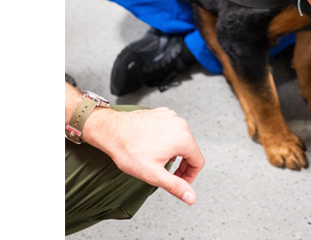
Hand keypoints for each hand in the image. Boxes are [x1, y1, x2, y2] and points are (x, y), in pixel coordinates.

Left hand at [85, 107, 204, 205]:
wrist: (111, 131)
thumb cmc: (129, 150)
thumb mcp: (154, 174)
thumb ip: (175, 186)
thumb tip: (190, 196)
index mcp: (183, 139)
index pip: (198, 162)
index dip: (190, 176)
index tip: (181, 182)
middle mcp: (179, 124)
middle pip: (190, 150)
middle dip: (181, 165)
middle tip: (167, 175)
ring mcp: (170, 117)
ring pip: (180, 139)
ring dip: (173, 152)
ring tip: (157, 160)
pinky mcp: (161, 114)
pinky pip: (170, 130)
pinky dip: (166, 140)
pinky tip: (152, 147)